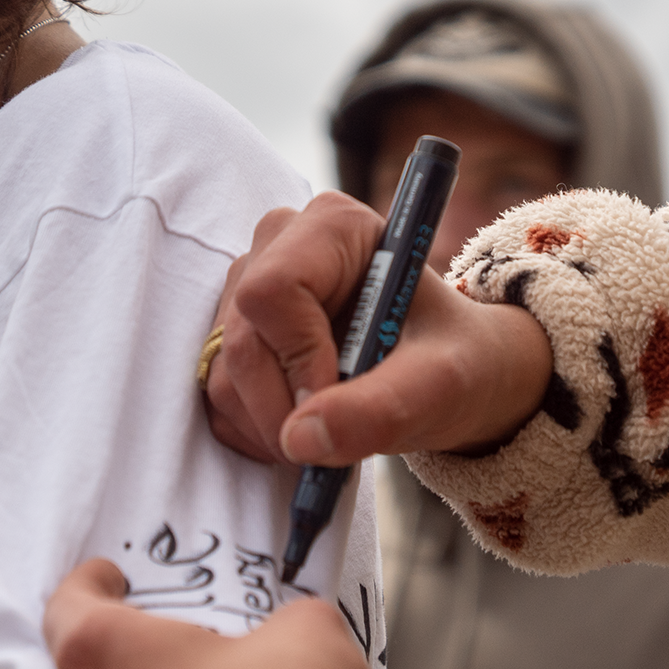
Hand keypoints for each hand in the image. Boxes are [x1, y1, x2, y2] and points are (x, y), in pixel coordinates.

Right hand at [201, 193, 552, 464]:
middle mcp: (279, 244)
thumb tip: (298, 438)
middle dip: (283, 408)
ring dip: (271, 428)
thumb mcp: (440, 386)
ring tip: (333, 434)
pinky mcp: (230, 330)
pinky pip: (216, 396)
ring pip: (223, 373)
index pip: (274, 289)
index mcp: (336, 226)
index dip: (296, 357)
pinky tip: (306, 431)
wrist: (441, 373)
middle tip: (336, 441)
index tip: (333, 401)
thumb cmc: (451, 362)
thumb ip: (382, 409)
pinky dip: (255, 432)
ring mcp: (246, 286)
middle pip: (243, 338)